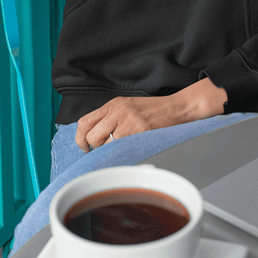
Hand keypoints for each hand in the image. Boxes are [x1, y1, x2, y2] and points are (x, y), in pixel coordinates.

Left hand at [75, 78, 227, 151]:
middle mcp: (118, 110)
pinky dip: (124, 153)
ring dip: (112, 152)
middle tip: (106, 150)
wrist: (177, 108)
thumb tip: (93, 138)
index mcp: (113, 104)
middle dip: (96, 148)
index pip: (84, 121)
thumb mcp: (128, 108)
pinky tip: (132, 150)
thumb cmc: (153, 111)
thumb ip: (111, 118)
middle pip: (92, 136)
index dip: (80, 138)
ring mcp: (129, 120)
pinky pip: (123, 148)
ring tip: (123, 149)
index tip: (85, 147)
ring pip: (106, 145)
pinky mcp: (140, 130)